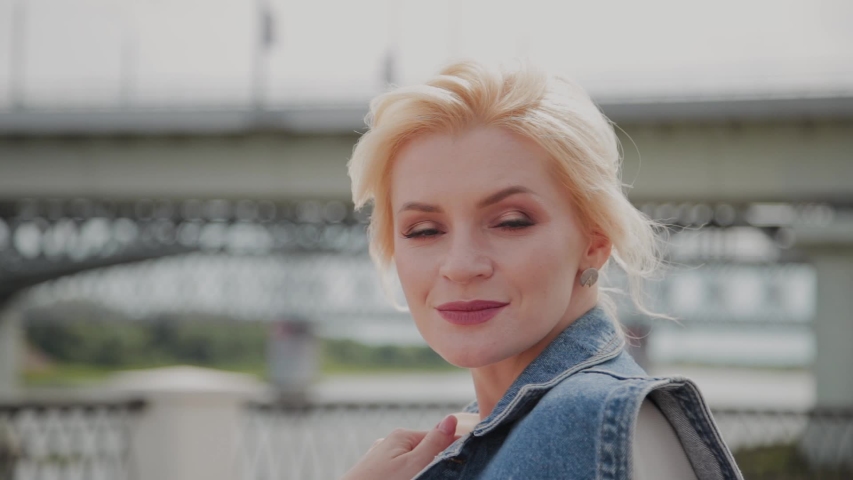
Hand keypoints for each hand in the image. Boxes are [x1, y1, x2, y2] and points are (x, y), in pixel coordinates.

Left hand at [341, 414, 458, 479]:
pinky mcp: (375, 473)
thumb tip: (451, 418)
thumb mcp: (414, 464)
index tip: (466, 459)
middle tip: (445, 473)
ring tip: (427, 474)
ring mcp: (381, 458)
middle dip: (435, 461)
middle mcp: (390, 443)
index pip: (438, 436)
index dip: (453, 447)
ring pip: (410, 462)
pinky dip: (407, 474)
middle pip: (424, 450)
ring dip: (421, 469)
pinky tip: (410, 477)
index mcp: (402, 436)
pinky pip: (398, 471)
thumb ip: (434, 443)